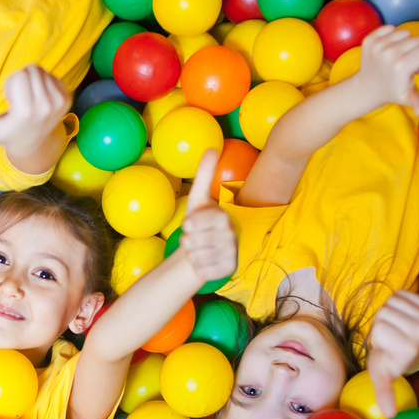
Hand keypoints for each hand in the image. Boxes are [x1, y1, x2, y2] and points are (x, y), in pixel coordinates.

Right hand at [0, 65, 69, 159]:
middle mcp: (45, 107)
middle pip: (31, 70)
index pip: (20, 76)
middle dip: (21, 80)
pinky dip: (44, 83)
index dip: (12, 85)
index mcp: (25, 112)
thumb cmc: (8, 133)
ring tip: (28, 98)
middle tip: (19, 99)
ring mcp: (58, 103)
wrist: (35, 143)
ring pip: (41, 71)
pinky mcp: (67, 99)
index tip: (11, 102)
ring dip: (32, 80)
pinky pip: (52, 76)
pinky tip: (39, 99)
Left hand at [179, 150, 237, 284]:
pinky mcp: (228, 270)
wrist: (206, 249)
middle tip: (196, 238)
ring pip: (195, 257)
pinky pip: (201, 270)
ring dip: (191, 254)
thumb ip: (205, 174)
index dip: (187, 226)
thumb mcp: (199, 198)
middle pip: (191, 241)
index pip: (192, 224)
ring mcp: (231, 254)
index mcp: (224, 217)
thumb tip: (212, 148)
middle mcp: (232, 235)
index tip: (192, 225)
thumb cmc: (201, 223)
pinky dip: (197, 267)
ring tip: (199, 249)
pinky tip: (204, 261)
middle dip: (187, 241)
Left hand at [357, 25, 418, 116]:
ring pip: (404, 32)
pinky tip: (386, 51)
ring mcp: (377, 45)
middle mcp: (389, 53)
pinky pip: (390, 28)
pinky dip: (391, 36)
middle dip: (414, 51)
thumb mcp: (406, 97)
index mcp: (401, 65)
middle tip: (403, 65)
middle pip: (416, 40)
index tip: (411, 71)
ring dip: (403, 43)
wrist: (366, 87)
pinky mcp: (369, 39)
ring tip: (395, 58)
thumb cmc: (391, 91)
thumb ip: (417, 101)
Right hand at [366, 290, 418, 417]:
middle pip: (384, 313)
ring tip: (394, 325)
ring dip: (389, 311)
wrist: (414, 347)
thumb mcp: (382, 375)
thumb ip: (384, 392)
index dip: (377, 336)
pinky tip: (401, 314)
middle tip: (389, 335)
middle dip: (382, 323)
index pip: (379, 328)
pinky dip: (398, 301)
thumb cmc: (391, 360)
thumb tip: (390, 415)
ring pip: (392, 301)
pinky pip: (402, 293)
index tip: (385, 348)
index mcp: (409, 349)